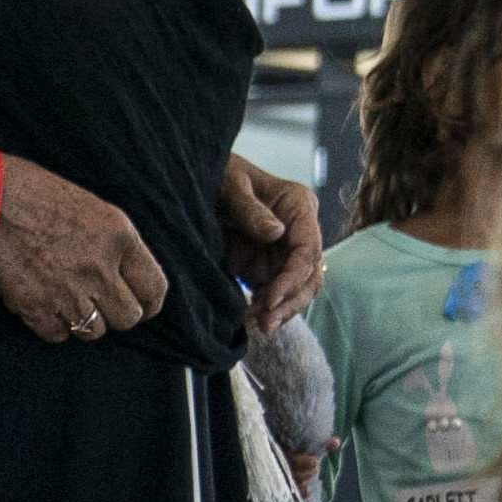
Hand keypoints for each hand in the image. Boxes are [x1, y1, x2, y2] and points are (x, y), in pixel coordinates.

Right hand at [0, 155, 167, 342]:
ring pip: (94, 331)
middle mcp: (98, 268)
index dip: (149, 303)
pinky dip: (53, 324)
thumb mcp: (95, 209)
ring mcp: (67, 291)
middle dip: (115, 313)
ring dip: (84, 321)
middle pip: (127, 318)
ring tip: (68, 299)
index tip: (141, 305)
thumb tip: (128, 282)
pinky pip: (58, 335)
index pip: (154, 288)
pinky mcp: (36, 306)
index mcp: (118, 237)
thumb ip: (117, 247)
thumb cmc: (38, 196)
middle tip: (100, 303)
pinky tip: (44, 302)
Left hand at [214, 153, 323, 331]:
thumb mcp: (231, 185)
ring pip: (298, 289)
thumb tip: (276, 233)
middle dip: (290, 300)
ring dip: (282, 310)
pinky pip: (276, 293)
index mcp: (298, 205)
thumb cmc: (218, 175)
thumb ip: (250, 209)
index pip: (307, 248)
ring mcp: (284, 250)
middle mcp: (298, 229)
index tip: (270, 299)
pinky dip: (266, 309)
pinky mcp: (267, 266)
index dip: (292, 277)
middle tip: (265, 323)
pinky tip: (250, 320)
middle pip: (309, 273)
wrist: (192, 183)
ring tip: (259, 327)